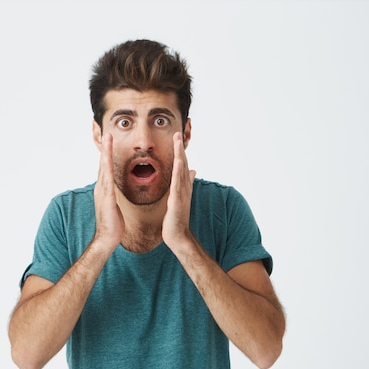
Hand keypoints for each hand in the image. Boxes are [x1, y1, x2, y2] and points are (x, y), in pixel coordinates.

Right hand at [93, 133, 123, 249]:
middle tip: (107, 133)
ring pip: (103, 168)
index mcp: (104, 189)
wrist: (106, 238)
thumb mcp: (114, 206)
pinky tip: (107, 160)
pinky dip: (107, 168)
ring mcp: (102, 193)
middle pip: (102, 164)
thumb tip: (116, 191)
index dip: (107, 154)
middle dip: (105, 148)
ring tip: (107, 140)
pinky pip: (107, 180)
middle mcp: (101, 188)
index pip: (106, 168)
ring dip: (105, 153)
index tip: (110, 142)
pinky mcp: (106, 199)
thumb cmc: (113, 224)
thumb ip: (114, 196)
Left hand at [162, 132, 195, 249]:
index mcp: (182, 186)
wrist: (178, 235)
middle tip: (177, 132)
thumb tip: (193, 171)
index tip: (176, 138)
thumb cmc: (176, 219)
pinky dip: (179, 171)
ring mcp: (182, 193)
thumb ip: (186, 184)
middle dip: (180, 148)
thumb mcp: (180, 198)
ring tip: (177, 141)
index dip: (180, 151)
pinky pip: (178, 183)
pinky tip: (178, 161)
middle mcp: (184, 187)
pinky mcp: (178, 200)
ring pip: (181, 170)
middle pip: (183, 163)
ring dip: (180, 155)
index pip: (182, 165)